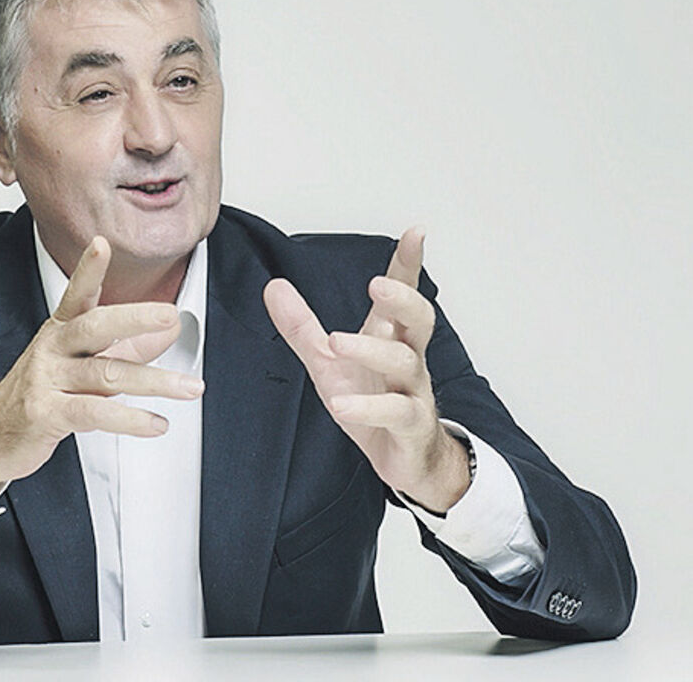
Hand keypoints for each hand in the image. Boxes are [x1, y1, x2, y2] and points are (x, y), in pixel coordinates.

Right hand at [0, 236, 204, 496]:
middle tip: (170, 315)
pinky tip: (156, 423)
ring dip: (155, 382)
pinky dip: (131, 419)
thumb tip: (172, 329)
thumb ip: (129, 347)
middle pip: (95, 326)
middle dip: (135, 318)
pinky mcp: (45, 414)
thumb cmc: (44, 393)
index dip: (89, 269)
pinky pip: (95, 414)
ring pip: (107, 375)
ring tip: (191, 387)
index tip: (101, 243)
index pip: (77, 294)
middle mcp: (52, 349)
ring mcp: (46, 380)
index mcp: (61, 330)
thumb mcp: (85, 364)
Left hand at [263, 228, 469, 511]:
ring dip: (370, 350)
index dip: (408, 264)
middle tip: (378, 286)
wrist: (406, 459)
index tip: (415, 233)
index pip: (403, 294)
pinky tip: (342, 405)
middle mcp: (407, 358)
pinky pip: (396, 413)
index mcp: (390, 338)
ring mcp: (413, 392)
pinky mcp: (410, 426)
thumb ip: (302, 327)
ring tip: (336, 343)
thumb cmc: (375, 404)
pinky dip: (368, 408)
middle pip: (418, 319)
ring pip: (404, 362)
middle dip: (402, 299)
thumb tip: (274, 288)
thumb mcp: (328, 363)